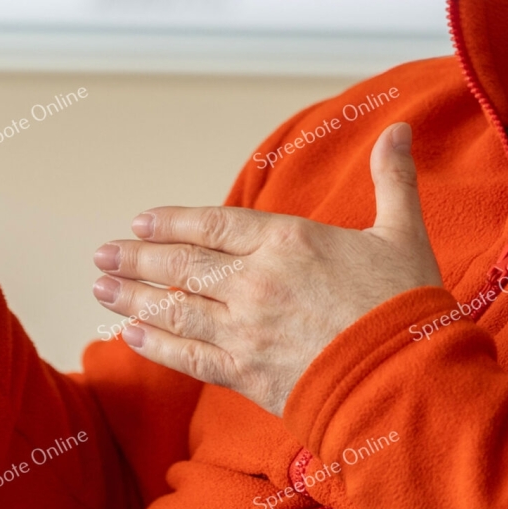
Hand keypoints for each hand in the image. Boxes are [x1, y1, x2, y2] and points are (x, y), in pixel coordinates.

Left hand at [93, 122, 442, 415]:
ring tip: (101, 290)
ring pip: (174, 308)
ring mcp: (245, 329)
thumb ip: (393, 179)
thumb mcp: (403, 232)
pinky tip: (132, 337)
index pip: (213, 224)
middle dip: (137, 258)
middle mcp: (256, 281)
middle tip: (102, 254)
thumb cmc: (405, 305)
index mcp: (288, 241)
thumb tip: (398, 130)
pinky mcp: (245, 374)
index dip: (172, 221)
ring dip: (132, 298)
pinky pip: (187, 357)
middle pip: (182, 264)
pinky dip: (156, 346)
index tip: (141, 220)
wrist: (403, 378)